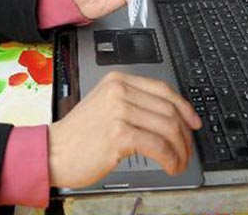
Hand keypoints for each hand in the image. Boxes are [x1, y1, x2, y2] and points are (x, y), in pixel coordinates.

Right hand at [48, 71, 201, 187]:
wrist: (54, 150)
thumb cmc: (79, 134)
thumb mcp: (105, 106)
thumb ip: (133, 104)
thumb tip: (170, 117)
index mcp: (117, 80)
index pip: (163, 89)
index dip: (185, 108)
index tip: (194, 123)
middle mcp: (119, 91)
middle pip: (170, 110)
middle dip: (185, 135)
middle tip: (186, 151)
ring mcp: (119, 111)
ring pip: (168, 129)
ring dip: (180, 151)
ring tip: (178, 162)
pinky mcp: (119, 134)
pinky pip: (159, 146)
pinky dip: (171, 159)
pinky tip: (169, 167)